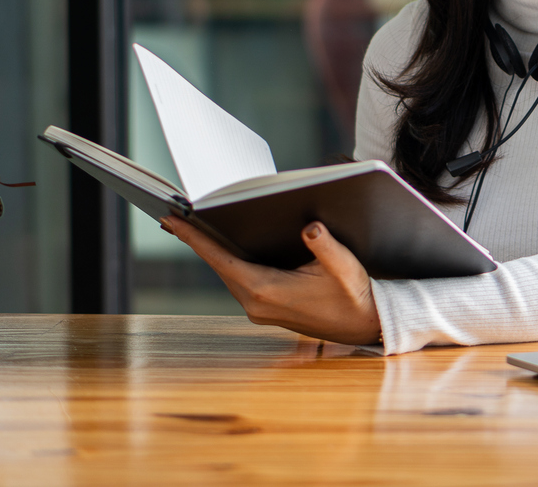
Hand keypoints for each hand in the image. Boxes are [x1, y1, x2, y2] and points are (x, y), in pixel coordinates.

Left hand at [160, 216, 380, 345]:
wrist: (364, 324)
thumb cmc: (354, 295)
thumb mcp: (344, 266)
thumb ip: (326, 246)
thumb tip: (309, 226)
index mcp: (267, 291)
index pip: (222, 260)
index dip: (196, 238)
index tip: (173, 220)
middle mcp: (256, 303)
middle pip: (219, 265)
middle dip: (198, 240)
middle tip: (175, 214)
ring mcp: (260, 309)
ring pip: (227, 273)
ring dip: (212, 251)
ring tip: (192, 226)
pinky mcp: (266, 309)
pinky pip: (238, 280)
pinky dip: (227, 261)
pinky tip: (225, 247)